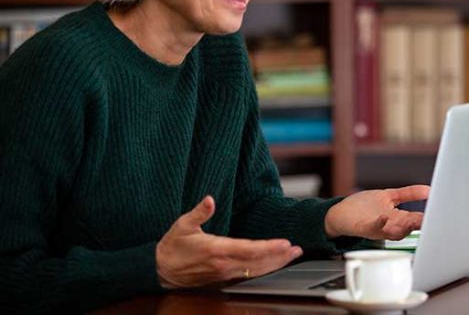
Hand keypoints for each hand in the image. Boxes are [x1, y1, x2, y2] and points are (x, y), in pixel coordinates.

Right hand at [156, 196, 302, 288]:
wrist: (160, 271)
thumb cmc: (172, 246)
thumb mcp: (183, 224)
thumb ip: (199, 212)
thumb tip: (209, 200)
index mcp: (216, 250)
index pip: (249, 249)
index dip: (269, 247)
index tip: (285, 243)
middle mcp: (224, 264)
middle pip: (258, 262)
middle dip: (279, 256)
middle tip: (297, 249)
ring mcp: (224, 273)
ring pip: (255, 271)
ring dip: (275, 264)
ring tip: (292, 256)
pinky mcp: (224, 278)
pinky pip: (248, 275)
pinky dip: (264, 270)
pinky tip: (274, 265)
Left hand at [324, 185, 429, 240]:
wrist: (339, 215)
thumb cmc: (364, 208)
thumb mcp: (390, 197)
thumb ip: (408, 194)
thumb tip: (429, 189)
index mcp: (397, 219)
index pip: (417, 220)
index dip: (428, 218)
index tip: (439, 213)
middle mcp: (390, 226)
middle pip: (409, 227)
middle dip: (419, 224)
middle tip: (430, 220)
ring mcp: (378, 228)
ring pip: (395, 231)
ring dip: (403, 227)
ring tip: (412, 221)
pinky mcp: (364, 227)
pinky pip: (374, 228)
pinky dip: (380, 223)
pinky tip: (385, 216)